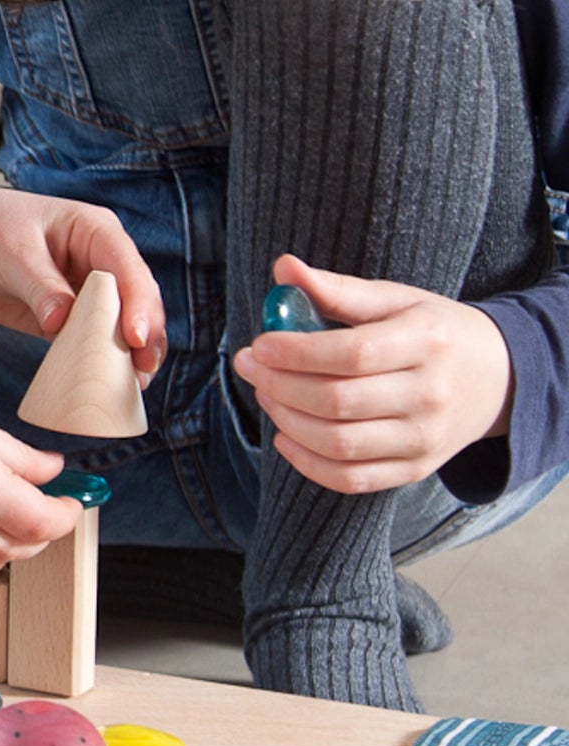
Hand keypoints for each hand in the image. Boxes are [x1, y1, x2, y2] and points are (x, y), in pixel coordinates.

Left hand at [0, 163, 164, 381]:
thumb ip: (40, 287)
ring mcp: (81, 291)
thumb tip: (63, 322)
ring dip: (126, 355)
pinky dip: (96, 364)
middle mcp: (95, 260)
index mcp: (93, 230)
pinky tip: (102, 388)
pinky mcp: (61, 318)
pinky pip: (87, 343)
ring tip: (132, 387)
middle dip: (143, 336)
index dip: (138, 304)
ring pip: (116, 326)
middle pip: (133, 301)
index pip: (127, 269)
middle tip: (142, 371)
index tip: (136, 338)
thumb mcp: (10, 253)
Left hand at [231, 254, 512, 492]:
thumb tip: (283, 267)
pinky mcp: (415, 469)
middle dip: (278, 384)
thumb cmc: (433, 332)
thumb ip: (337, 289)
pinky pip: (351, 478)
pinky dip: (307, 463)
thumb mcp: (395, 300)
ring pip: (338, 443)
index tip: (257, 345)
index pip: (351, 354)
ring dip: (286, 420)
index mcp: (427, 342)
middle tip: (249, 366)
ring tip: (266, 393)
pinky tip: (284, 435)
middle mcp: (430, 395)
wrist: (498, 379)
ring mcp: (424, 439)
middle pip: (338, 401)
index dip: (296, 353)